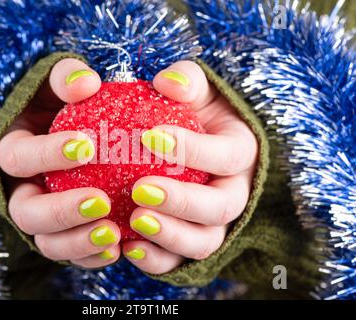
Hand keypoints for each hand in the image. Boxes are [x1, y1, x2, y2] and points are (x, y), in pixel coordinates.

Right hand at [0, 58, 121, 267]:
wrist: (83, 133)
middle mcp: (22, 189)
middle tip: (102, 200)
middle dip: (60, 210)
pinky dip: (91, 255)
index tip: (86, 146)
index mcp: (16, 152)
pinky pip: (72, 254)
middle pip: (25, 211)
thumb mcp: (65, 84)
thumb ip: (68, 77)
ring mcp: (42, 218)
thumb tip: (86, 82)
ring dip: (77, 241)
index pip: (16, 157)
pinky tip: (120, 248)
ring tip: (114, 233)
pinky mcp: (63, 236)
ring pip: (46, 242)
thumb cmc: (72, 106)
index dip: (46, 155)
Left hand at [122, 61, 257, 273]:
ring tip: (135, 221)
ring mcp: (214, 222)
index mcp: (239, 153)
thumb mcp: (194, 90)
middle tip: (141, 189)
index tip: (150, 137)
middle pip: (220, 207)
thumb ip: (186, 81)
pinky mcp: (191, 241)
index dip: (193, 150)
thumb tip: (169, 83)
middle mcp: (234, 192)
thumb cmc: (191, 113)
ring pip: (205, 242)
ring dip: (171, 236)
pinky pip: (180, 260)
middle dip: (183, 201)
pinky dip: (158, 259)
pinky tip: (129, 248)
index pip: (226, 155)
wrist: (194, 142)